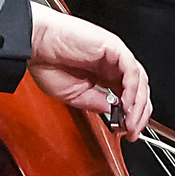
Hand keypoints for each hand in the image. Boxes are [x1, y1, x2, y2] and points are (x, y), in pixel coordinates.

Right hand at [28, 9, 152, 136]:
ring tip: (130, 122)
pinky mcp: (114, 47)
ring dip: (138, 105)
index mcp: (102, 73)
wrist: (34, 44)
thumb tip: (116, 112)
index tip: (127, 130)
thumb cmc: (46, 62)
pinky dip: (133, 90)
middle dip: (139, 113)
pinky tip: (125, 105)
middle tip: (133, 131)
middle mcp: (111, 63)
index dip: (131, 114)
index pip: (128, 95)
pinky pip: (132, 71)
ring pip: (140, 81)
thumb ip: (97, 103)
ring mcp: (114, 55)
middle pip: (139, 90)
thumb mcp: (74, 95)